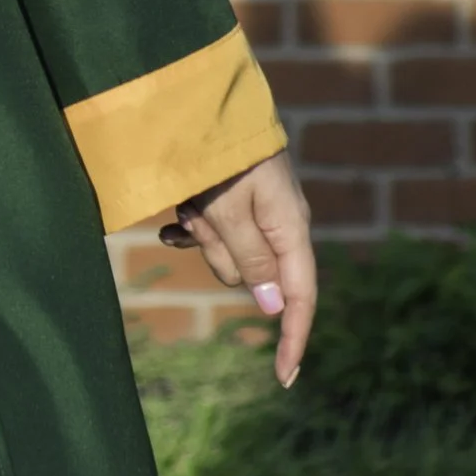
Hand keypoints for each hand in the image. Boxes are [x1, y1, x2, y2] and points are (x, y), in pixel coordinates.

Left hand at [158, 149, 316, 387]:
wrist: (200, 96)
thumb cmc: (218, 155)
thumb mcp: (231, 211)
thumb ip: (250, 259)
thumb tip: (275, 308)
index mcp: (289, 226)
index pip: (300, 296)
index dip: (293, 338)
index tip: (283, 379)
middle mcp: (278, 221)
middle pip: (249, 272)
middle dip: (219, 253)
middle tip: (200, 215)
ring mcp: (255, 208)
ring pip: (224, 250)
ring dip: (202, 232)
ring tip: (189, 199)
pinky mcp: (232, 196)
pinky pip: (212, 229)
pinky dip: (193, 226)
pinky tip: (174, 219)